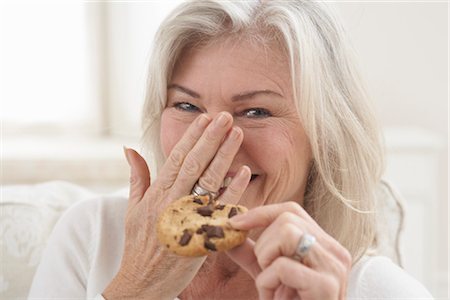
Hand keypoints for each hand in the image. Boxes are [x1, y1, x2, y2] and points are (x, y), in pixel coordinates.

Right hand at [103, 112, 251, 299]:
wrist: (143, 282)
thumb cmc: (139, 245)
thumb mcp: (132, 209)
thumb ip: (137, 177)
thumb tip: (129, 149)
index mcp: (156, 195)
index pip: (176, 158)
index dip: (192, 137)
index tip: (205, 118)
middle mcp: (171, 203)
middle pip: (195, 164)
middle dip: (211, 138)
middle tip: (225, 117)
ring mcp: (188, 220)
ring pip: (209, 181)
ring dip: (225, 156)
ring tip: (237, 134)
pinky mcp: (202, 236)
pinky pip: (221, 211)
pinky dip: (234, 191)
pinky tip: (244, 172)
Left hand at [227, 202, 351, 299]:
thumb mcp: (268, 275)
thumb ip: (251, 253)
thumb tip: (226, 233)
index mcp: (323, 245)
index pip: (291, 211)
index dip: (260, 213)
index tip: (235, 224)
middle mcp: (334, 251)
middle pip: (286, 220)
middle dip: (263, 246)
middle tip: (266, 273)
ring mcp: (334, 267)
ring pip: (287, 234)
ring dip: (267, 262)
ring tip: (272, 286)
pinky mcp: (326, 285)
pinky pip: (283, 266)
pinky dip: (268, 282)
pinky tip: (275, 299)